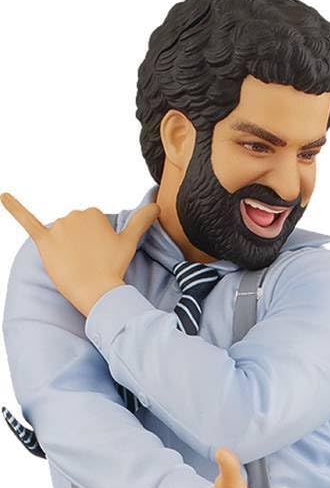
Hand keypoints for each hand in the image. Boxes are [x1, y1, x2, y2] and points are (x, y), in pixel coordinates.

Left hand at [0, 192, 159, 316]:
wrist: (98, 291)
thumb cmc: (114, 268)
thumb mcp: (130, 242)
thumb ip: (141, 221)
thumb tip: (157, 207)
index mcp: (92, 212)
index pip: (87, 225)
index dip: (92, 243)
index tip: (98, 256)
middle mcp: (74, 214)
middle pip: (71, 229)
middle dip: (77, 246)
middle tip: (87, 263)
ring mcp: (59, 228)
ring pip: (57, 236)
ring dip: (63, 249)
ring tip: (74, 265)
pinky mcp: (44, 241)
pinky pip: (27, 221)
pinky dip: (13, 207)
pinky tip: (3, 195)